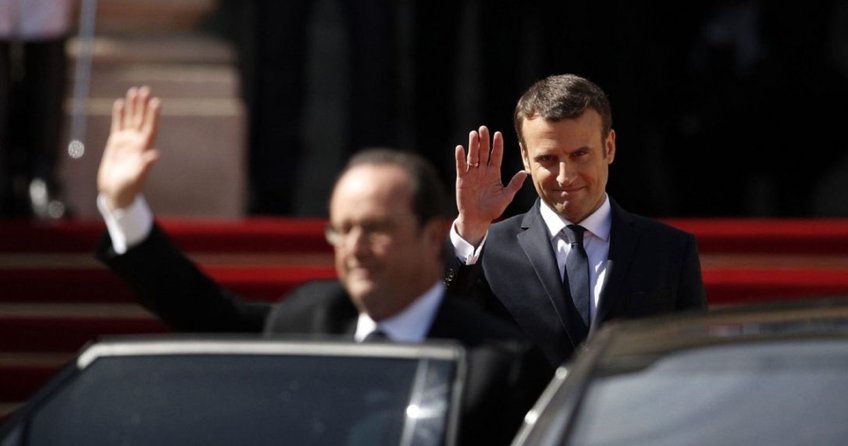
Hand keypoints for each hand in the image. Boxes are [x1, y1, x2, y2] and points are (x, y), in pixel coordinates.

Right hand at [97, 86, 161, 210]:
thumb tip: (155, 155)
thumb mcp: (136, 178)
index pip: (150, 128)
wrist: (116, 194)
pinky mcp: (115, 144)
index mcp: (144, 150)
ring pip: (131, 120)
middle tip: (145, 89)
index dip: (153, 115)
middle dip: (143, 105)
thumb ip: (145, 166)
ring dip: (133, 106)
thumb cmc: (128, 189)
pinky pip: (118, 125)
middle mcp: (137, 143)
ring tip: (134, 91)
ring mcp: (127, 142)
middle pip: (141, 120)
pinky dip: (119, 115)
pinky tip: (120, 103)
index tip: (156, 102)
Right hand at [454, 125, 526, 244]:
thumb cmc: (492, 209)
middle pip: (483, 152)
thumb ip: (514, 184)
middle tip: (483, 128)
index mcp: (494, 173)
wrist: (477, 219)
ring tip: (473, 134)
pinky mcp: (462, 179)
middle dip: (484, 141)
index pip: (496, 156)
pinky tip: (460, 148)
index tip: (498, 134)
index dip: (497, 145)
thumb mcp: (506, 197)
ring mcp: (472, 174)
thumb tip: (525, 172)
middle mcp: (483, 171)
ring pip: (472, 156)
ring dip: (473, 145)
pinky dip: (460, 158)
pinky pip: (461, 167)